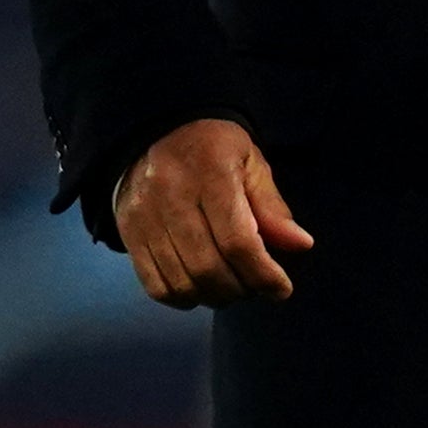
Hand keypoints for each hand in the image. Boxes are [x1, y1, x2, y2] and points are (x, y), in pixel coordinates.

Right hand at [115, 116, 312, 305]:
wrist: (154, 130)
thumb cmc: (213, 149)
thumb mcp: (251, 164)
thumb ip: (273, 207)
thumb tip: (299, 244)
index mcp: (209, 172)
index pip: (237, 241)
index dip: (263, 275)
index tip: (281, 289)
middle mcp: (169, 194)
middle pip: (208, 268)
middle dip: (241, 289)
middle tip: (256, 286)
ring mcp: (143, 216)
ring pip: (182, 282)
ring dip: (214, 296)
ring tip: (230, 286)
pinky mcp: (128, 231)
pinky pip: (154, 285)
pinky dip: (182, 298)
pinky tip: (199, 287)